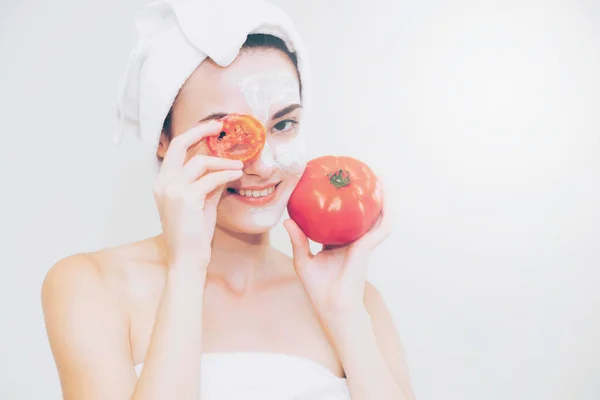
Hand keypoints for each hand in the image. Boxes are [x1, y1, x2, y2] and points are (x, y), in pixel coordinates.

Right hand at [154, 121, 243, 269]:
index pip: (176, 149)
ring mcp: (172, 190)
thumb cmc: (194, 235)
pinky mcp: (186, 199)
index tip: (211, 129)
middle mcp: (163, 183)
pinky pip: (211, 179)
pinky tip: (238, 174)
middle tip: (220, 126)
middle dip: (201, 131)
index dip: (194, 135)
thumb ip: (209, 184)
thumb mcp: (202, 203)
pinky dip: (227, 174)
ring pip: (200, 162)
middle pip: (180, 144)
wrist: (187, 260)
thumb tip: (225, 166)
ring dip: (223, 161)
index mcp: (162, 183)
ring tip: (240, 165)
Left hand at [284, 186, 390, 324]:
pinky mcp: (367, 247)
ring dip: (380, 197)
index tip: (333, 186)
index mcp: (338, 244)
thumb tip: (287, 220)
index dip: (338, 203)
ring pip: (376, 216)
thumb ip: (298, 240)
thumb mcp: (304, 261)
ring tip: (377, 176)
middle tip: (358, 174)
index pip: (340, 219)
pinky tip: (383, 196)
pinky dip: (384, 211)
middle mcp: (353, 241)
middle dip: (362, 195)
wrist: (333, 308)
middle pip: (360, 214)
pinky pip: (380, 226)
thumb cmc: (319, 290)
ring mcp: (363, 243)